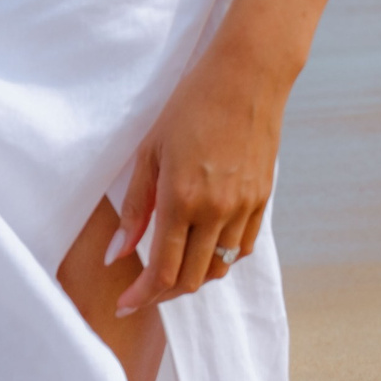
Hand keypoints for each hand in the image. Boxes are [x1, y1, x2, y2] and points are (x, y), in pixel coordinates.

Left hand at [111, 34, 291, 316]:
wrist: (248, 75)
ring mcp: (245, 206)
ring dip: (195, 276)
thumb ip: (135, 210)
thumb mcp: (148, 154)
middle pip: (192, 279)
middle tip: (144, 291)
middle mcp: (217, 210)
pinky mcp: (264, 199)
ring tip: (173, 268)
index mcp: (182, 199)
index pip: (163, 270)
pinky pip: (242, 247)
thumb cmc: (190, 106)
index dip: (142, 296)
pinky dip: (221, 257)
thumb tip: (116, 256)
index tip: (125, 304)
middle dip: (165, 293)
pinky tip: (204, 246)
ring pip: (220, 267)